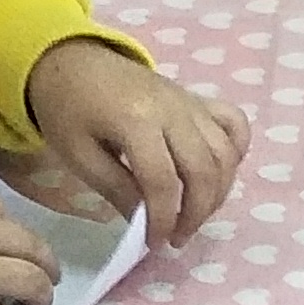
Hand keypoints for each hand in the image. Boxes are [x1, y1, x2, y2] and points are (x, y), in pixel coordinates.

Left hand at [27, 40, 249, 246]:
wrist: (71, 60)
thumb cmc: (67, 108)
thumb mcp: (78, 154)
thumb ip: (116, 188)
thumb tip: (146, 224)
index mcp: (137, 121)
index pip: (163, 182)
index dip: (164, 220)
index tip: (155, 244)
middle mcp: (173, 110)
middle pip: (203, 170)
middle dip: (196, 213)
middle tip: (177, 237)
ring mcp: (190, 102)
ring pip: (225, 153)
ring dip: (218, 192)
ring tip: (194, 215)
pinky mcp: (198, 99)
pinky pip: (233, 124)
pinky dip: (236, 151)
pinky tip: (219, 174)